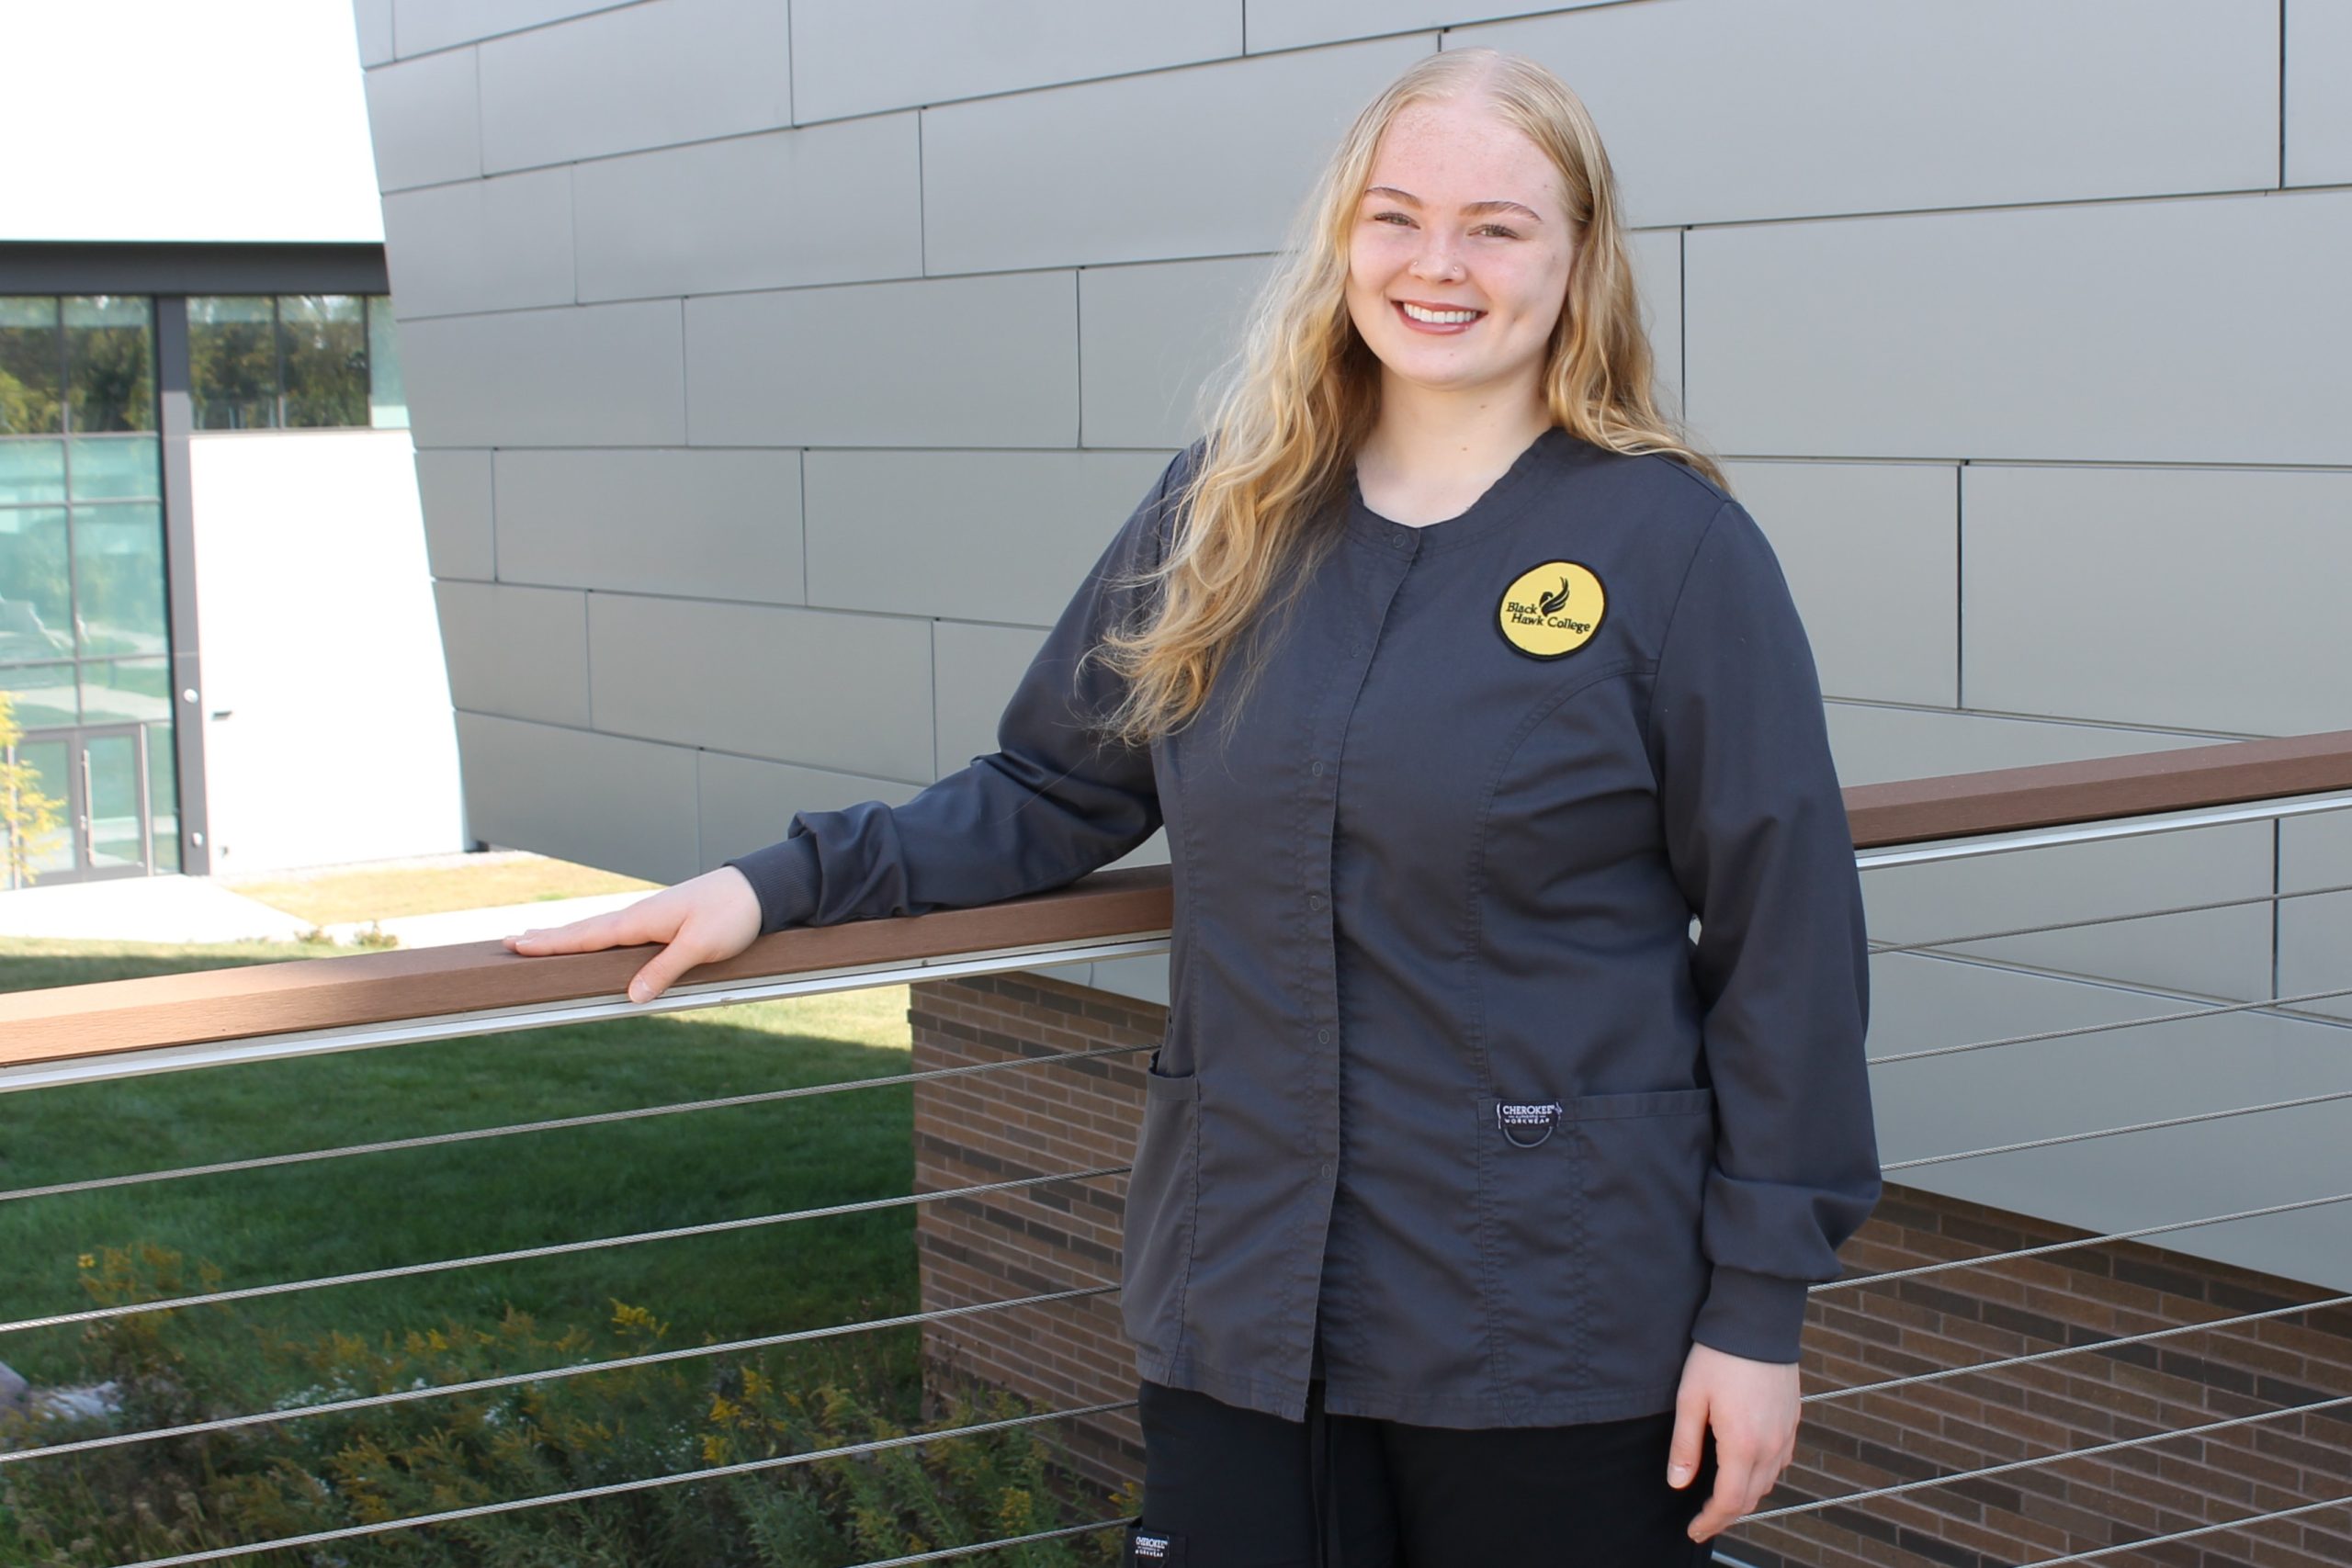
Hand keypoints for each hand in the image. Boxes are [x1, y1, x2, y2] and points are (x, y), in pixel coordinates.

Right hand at [501, 866, 763, 1003]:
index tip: (516, 944)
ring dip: (568, 936)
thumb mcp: (700, 947)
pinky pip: (618, 932)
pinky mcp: (663, 921)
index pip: (586, 935)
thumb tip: (631, 997)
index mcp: (641, 920)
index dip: (551, 942)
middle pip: (583, 930)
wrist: (759, 889)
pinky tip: (592, 941)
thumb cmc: (732, 915)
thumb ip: (665, 970)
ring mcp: (650, 917)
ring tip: (539, 940)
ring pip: (599, 930)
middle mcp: (639, 915)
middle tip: (509, 942)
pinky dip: (594, 936)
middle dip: (547, 938)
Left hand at [1667, 1340, 1799, 1541]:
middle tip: (1703, 1521)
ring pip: (1768, 1481)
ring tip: (1721, 1498)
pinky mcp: (1793, 1419)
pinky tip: (1746, 1468)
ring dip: (1745, 1496)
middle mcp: (1771, 1445)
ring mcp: (1786, 1433)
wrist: (1758, 1320)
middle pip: (1751, 1497)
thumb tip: (1678, 1484)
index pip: (1729, 1501)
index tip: (1694, 1529)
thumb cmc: (1718, 1356)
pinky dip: (1763, 1475)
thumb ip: (1685, 1445)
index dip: (1711, 1521)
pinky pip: (1781, 1461)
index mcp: (1743, 1445)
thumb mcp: (1690, 1399)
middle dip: (1727, 1515)